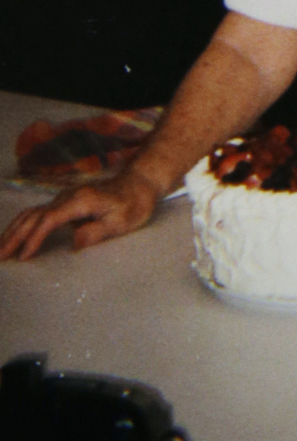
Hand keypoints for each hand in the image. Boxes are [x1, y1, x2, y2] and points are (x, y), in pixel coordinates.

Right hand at [0, 167, 161, 260]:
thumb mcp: (122, 222)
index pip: (49, 220)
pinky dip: (23, 225)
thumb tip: (73, 243)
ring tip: (0, 249)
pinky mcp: (65, 201)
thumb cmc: (134, 204)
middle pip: (34, 216)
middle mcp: (68, 196)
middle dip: (14, 236)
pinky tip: (15, 236)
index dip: (35, 238)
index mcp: (81, 201)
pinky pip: (38, 213)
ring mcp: (65, 197)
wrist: (139, 183)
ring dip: (14, 230)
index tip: (23, 256)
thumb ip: (97, 232)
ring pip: (32, 213)